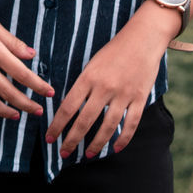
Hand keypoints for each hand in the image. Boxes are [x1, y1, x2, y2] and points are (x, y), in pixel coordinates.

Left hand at [45, 5, 177, 157]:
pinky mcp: (139, 97)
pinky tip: (115, 148)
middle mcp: (104, 87)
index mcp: (89, 77)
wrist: (143, 37)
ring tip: (87, 155)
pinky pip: (131, 124)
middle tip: (63, 154)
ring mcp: (123, 94)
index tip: (50, 138)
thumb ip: (83, 85)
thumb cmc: (114, 50)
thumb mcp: (93, 63)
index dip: (57, 126)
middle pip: (85, 120)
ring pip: (107, 127)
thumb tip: (69, 108)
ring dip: (96, 144)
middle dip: (72, 140)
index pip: (68, 107)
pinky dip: (123, 139)